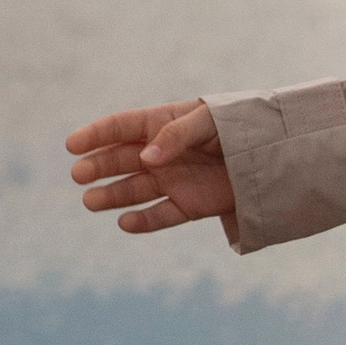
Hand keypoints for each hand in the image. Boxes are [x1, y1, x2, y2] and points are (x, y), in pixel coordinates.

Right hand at [66, 100, 234, 234]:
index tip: (72, 145)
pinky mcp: (189, 205)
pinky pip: (160, 215)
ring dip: (111, 196)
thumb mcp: (208, 122)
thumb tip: (147, 157)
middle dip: (98, 166)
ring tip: (90, 201)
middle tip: (79, 175)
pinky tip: (125, 222)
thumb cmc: (238, 128)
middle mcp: (162, 153)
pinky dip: (143, 221)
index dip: (95, 135)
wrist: (272, 157)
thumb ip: (176, 134)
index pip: (121, 127)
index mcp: (162, 124)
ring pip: (134, 190)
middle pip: (121, 160)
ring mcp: (173, 180)